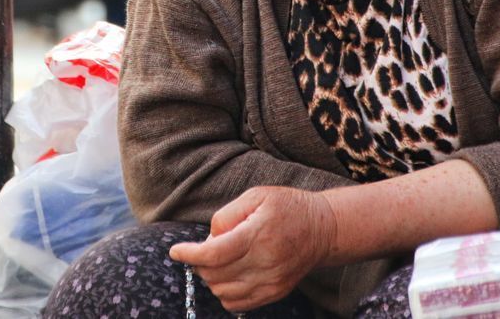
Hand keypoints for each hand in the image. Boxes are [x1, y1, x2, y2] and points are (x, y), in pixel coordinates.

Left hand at [169, 186, 336, 312]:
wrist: (323, 229)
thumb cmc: (287, 207)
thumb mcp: (256, 196)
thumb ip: (227, 215)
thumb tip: (209, 238)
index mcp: (259, 234)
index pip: (214, 254)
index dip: (189, 254)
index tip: (175, 251)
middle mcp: (265, 262)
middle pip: (215, 275)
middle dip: (199, 264)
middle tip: (200, 250)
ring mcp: (271, 281)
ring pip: (223, 292)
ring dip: (211, 279)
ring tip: (216, 261)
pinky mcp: (275, 292)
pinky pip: (237, 303)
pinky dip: (224, 292)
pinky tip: (228, 275)